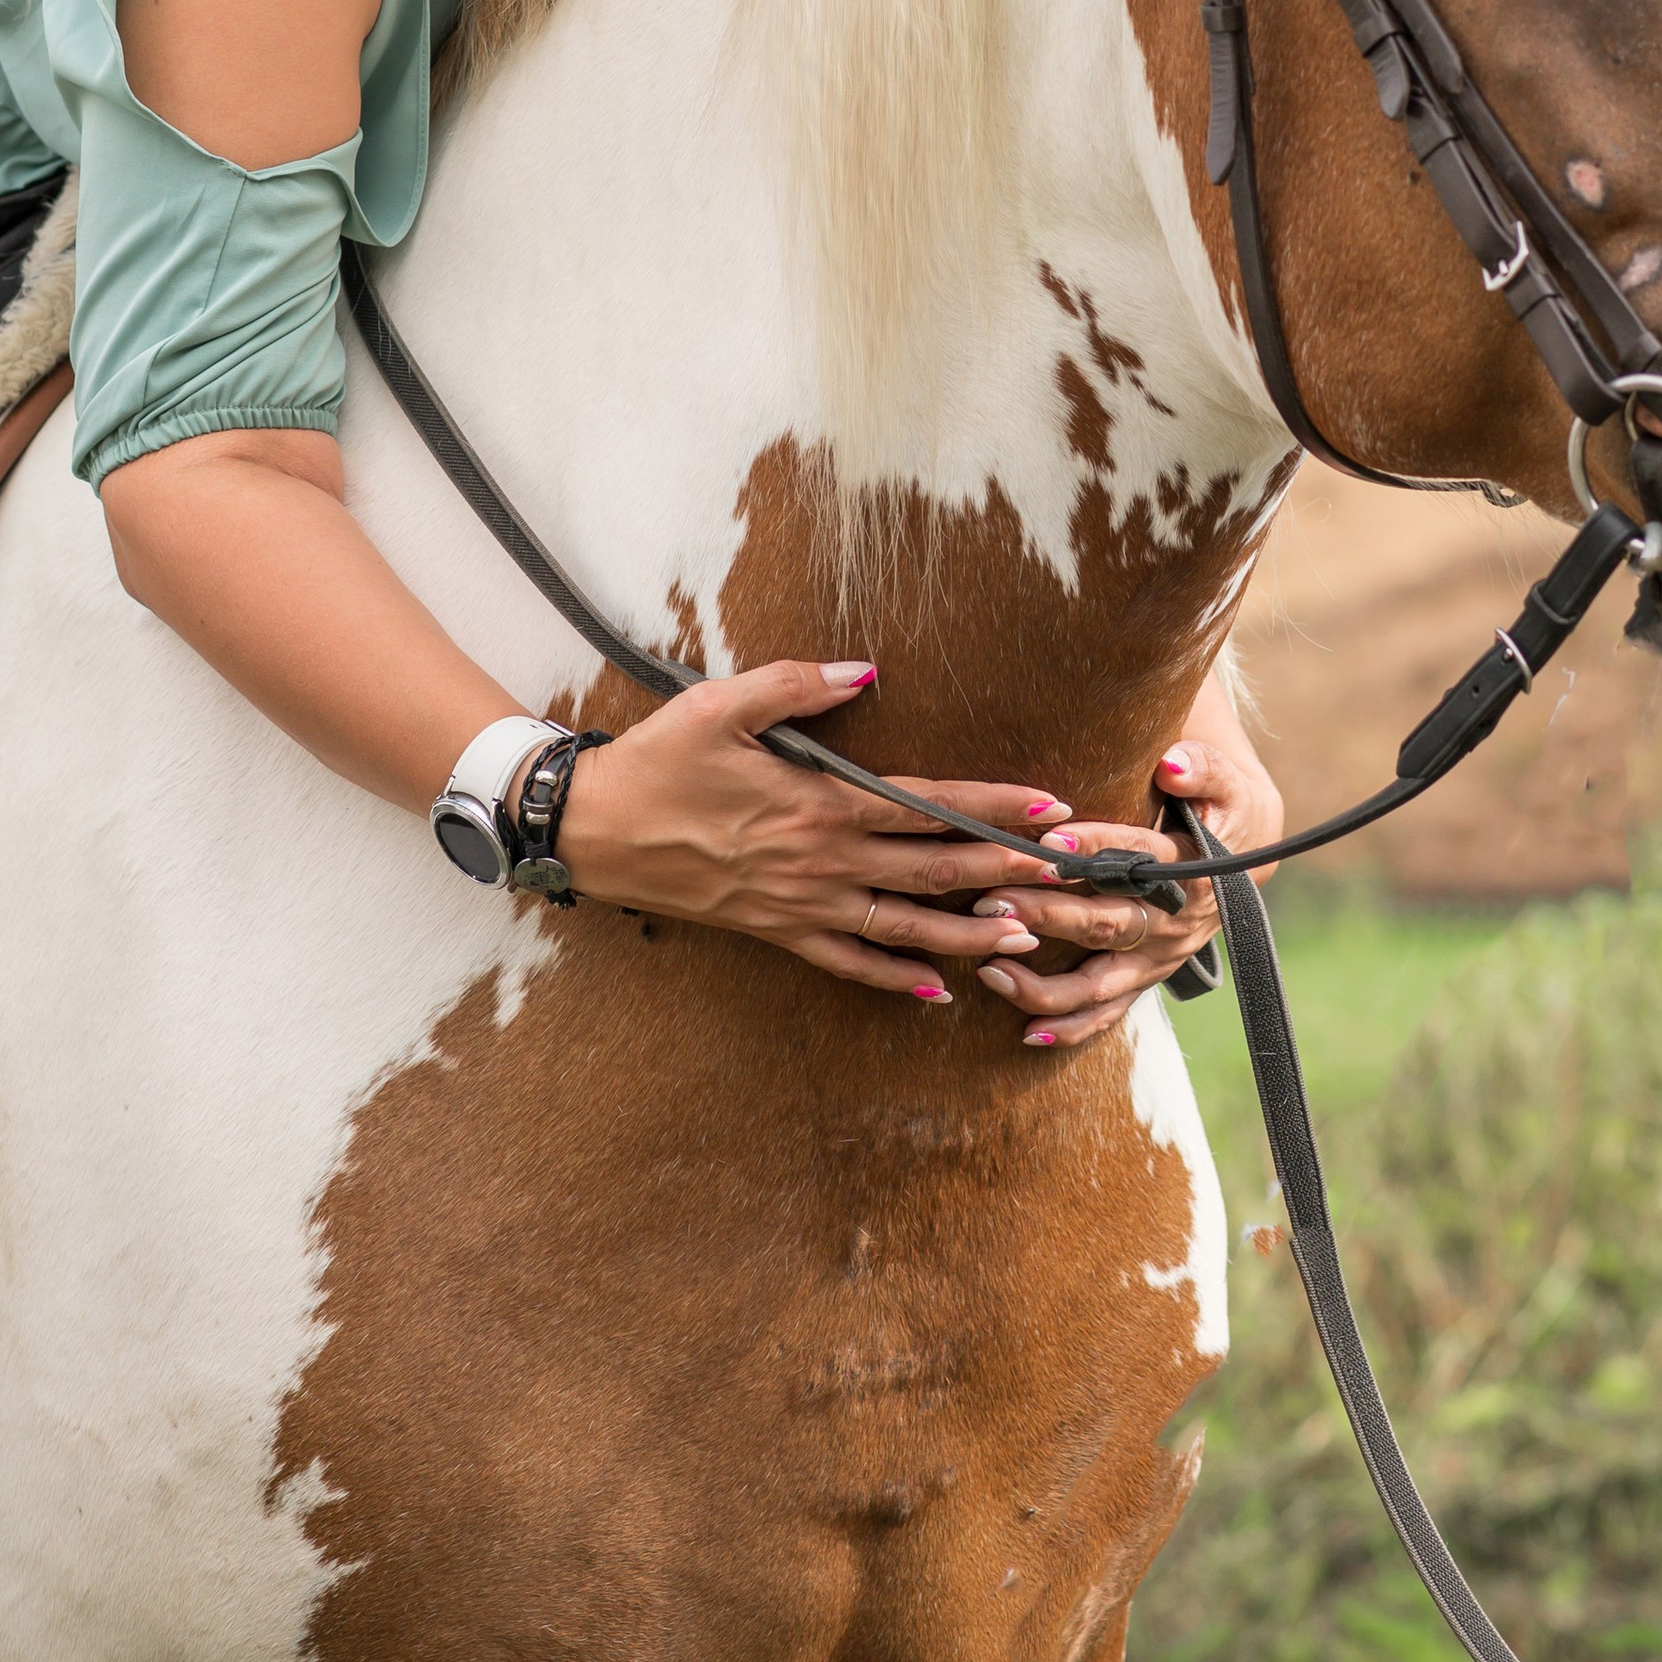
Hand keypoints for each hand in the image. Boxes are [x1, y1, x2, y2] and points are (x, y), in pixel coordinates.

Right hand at [552, 659, 1072, 1001]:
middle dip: (1004, 872)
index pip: (926, 804)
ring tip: (1026, 938)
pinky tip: (935, 991)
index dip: (991, 807)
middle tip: (1066, 879)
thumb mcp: (724, 703)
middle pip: (931, 868)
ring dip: (967, 932)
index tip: (1048, 808)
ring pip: (902, 925)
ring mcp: (801, 904)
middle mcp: (822, 860)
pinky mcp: (775, 931)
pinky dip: (894, 978)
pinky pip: (846, 962)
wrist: (595, 829)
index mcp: (819, 803)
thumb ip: (799, 685)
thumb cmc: (661, 759)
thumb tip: (867, 670)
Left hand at [969, 683, 1284, 1050]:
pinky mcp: (1145, 978)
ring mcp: (1157, 958)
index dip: (1096, 846)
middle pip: (1105, 922)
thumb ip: (1202, 768)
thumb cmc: (1221, 807)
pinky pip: (1108, 1013)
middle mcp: (1172, 921)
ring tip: (990, 971)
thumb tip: (1170, 764)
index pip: (1138, 858)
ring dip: (1044, 984)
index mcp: (1191, 870)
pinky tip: (1026, 1030)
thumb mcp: (1225, 782)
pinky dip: (1071, 1026)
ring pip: (1099, 982)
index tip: (1049, 840)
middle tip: (991, 899)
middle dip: (1047, 915)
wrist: (1245, 855)